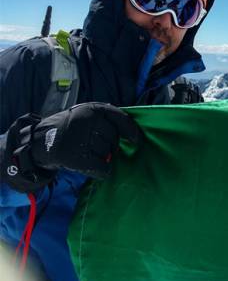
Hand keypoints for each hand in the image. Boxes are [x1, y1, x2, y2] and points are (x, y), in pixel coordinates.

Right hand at [1, 103, 142, 191]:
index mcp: (91, 109)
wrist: (39, 142)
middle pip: (114, 138)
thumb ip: (104, 120)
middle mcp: (86, 122)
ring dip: (103, 157)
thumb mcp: (84, 115)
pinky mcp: (76, 158)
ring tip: (88, 153)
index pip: (119, 117)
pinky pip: (102, 168)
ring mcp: (80, 139)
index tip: (136, 139)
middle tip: (97, 146)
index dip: (130, 129)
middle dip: (110, 145)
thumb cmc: (68, 128)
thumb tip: (131, 132)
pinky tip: (95, 168)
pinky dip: (103, 171)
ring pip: (107, 153)